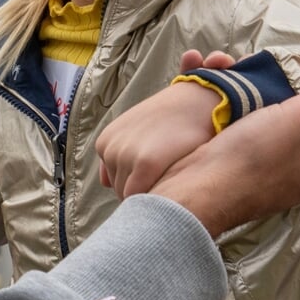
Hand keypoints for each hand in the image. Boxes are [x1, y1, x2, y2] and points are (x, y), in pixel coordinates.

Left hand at [96, 49, 235, 197]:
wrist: (195, 101)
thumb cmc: (169, 121)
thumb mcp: (133, 132)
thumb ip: (116, 157)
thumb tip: (104, 183)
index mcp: (105, 143)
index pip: (114, 183)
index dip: (136, 187)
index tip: (157, 180)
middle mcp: (111, 150)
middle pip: (121, 191)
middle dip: (142, 192)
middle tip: (168, 181)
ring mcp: (126, 157)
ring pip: (133, 197)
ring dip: (151, 194)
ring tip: (173, 181)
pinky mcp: (146, 164)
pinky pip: (144, 197)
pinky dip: (158, 198)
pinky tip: (175, 188)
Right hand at [148, 61, 299, 236]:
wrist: (199, 186)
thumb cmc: (257, 155)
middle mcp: (297, 180)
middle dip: (290, 102)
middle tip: (281, 77)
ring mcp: (265, 178)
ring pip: (272, 131)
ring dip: (263, 106)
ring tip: (256, 82)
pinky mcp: (237, 172)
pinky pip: (248, 137)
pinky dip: (244, 118)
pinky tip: (238, 100)